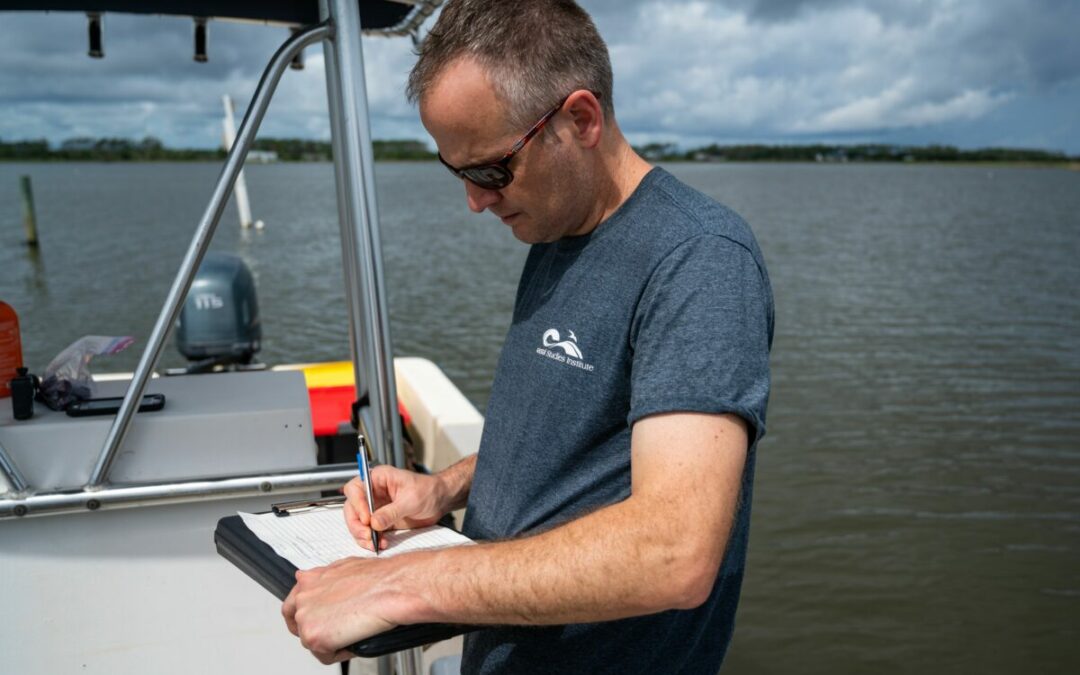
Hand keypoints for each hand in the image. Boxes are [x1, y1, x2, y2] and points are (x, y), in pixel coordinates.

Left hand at [282, 557, 397, 663]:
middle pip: (297, 623)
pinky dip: (341, 653)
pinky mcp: (314, 636)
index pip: (296, 602)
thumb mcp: (347, 567)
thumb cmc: (379, 577)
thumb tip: (325, 582)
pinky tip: (355, 640)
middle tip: (333, 633)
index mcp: (310, 579)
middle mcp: (303, 596)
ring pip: (312, 641)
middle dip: (315, 630)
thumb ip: (328, 578)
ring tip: (353, 633)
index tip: (319, 618)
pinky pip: (325, 655)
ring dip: (331, 641)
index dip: (309, 613)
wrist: (392, 587)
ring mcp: (306, 617)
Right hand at [343, 465, 447, 550]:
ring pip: (357, 523)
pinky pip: (368, 532)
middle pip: (352, 509)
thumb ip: (392, 511)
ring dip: (362, 536)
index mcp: (377, 479)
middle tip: (367, 536)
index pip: (355, 489)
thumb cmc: (428, 490)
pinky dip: (371, 541)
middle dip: (356, 525)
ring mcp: (375, 508)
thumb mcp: (411, 499)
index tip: (367, 519)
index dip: (357, 504)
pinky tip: (381, 544)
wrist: (440, 501)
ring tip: (375, 544)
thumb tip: (374, 523)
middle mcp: (372, 493)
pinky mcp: (380, 522)